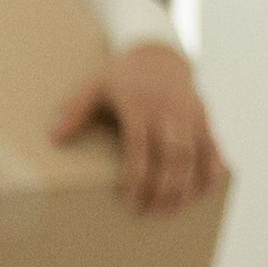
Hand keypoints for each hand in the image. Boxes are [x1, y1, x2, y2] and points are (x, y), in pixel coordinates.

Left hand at [54, 40, 223, 214]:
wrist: (158, 53)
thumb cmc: (120, 77)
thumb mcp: (94, 86)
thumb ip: (74, 110)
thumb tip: (54, 137)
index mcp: (138, 105)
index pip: (139, 146)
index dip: (137, 176)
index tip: (130, 201)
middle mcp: (167, 111)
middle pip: (172, 154)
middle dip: (164, 186)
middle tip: (152, 213)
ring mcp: (189, 114)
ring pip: (194, 154)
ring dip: (186, 185)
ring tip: (173, 210)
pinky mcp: (204, 118)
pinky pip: (213, 146)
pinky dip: (212, 171)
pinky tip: (203, 193)